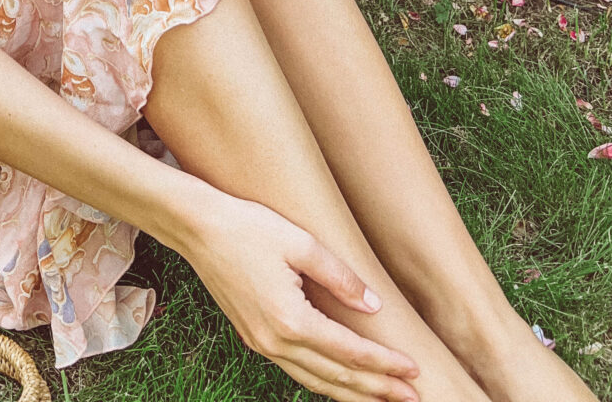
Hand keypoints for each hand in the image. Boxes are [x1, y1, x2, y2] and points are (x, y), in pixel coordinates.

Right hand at [179, 194, 421, 401]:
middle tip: (414, 399)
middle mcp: (275, 341)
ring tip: (383, 399)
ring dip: (351, 393)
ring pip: (314, 381)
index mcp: (290, 318)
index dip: (384, 364)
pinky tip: (339, 381)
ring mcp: (261, 343)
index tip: (414, 371)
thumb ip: (340, 277)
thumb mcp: (300, 242)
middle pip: (335, 377)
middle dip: (376, 390)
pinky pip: (296, 370)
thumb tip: (374, 307)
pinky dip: (323, 381)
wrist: (197, 228)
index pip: (348, 352)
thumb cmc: (249, 226)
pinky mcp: (253, 337)